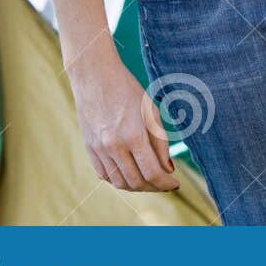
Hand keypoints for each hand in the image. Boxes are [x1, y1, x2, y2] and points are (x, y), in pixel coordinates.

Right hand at [67, 46, 179, 193]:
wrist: (96, 78)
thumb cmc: (128, 90)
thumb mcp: (151, 112)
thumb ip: (160, 143)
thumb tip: (168, 169)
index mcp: (134, 135)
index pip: (152, 172)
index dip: (165, 184)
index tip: (175, 184)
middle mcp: (115, 146)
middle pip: (136, 182)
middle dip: (153, 188)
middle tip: (163, 184)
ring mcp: (99, 149)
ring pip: (119, 183)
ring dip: (136, 187)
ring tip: (149, 181)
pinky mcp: (89, 149)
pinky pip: (104, 175)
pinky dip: (119, 180)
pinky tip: (130, 174)